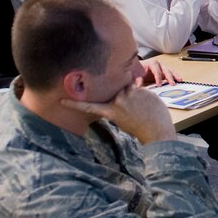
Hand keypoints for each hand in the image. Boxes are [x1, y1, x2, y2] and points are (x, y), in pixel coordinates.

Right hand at [61, 85, 175, 143]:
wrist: (156, 130)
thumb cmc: (139, 127)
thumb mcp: (121, 120)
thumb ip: (116, 107)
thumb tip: (117, 96)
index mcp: (111, 111)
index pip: (89, 106)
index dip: (74, 104)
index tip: (61, 100)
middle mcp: (118, 101)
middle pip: (117, 90)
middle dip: (124, 96)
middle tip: (134, 109)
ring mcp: (130, 94)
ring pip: (129, 87)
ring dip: (134, 94)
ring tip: (142, 107)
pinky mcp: (142, 90)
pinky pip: (140, 87)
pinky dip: (144, 95)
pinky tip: (148, 106)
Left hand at [140, 59, 177, 85]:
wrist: (137, 69)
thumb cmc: (137, 71)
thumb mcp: (135, 75)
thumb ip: (137, 80)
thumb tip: (138, 87)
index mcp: (152, 63)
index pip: (157, 70)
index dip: (158, 77)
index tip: (159, 84)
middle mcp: (159, 64)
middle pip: (166, 70)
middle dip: (169, 77)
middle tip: (172, 83)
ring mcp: (163, 68)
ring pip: (170, 71)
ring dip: (175, 76)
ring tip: (180, 80)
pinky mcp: (165, 72)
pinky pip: (171, 74)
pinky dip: (175, 77)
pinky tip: (180, 81)